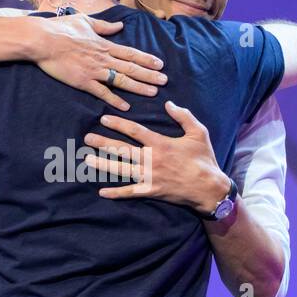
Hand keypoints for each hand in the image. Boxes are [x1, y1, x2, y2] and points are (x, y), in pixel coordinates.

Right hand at [31, 14, 166, 110]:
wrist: (44, 40)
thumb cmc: (62, 28)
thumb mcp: (86, 21)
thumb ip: (104, 26)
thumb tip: (119, 26)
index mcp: (104, 44)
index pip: (131, 53)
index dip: (147, 59)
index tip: (160, 64)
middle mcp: (103, 58)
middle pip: (131, 68)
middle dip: (150, 75)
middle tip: (165, 81)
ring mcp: (94, 71)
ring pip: (122, 80)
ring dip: (139, 87)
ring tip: (153, 92)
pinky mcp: (83, 81)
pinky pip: (102, 92)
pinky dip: (115, 100)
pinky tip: (126, 106)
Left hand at [82, 101, 229, 214]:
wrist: (209, 188)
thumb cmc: (204, 159)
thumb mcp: (198, 132)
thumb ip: (183, 116)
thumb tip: (169, 104)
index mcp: (161, 143)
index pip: (134, 130)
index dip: (118, 123)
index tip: (104, 118)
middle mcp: (151, 159)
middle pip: (122, 149)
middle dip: (103, 143)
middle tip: (87, 139)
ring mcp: (149, 177)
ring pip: (121, 169)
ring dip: (102, 165)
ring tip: (87, 160)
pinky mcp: (151, 191)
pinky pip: (130, 192)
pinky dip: (116, 193)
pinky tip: (102, 191)